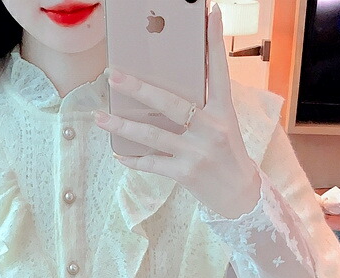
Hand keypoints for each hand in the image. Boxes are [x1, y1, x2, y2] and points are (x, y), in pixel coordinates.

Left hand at [93, 3, 260, 218]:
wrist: (240, 196)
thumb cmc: (228, 156)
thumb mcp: (224, 126)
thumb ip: (204, 106)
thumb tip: (171, 89)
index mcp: (223, 111)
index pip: (219, 71)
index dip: (214, 42)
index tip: (210, 14)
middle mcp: (210, 128)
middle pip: (170, 102)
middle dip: (138, 88)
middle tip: (113, 75)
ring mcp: (196, 152)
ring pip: (152, 134)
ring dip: (122, 125)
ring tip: (99, 117)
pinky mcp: (185, 173)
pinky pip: (152, 163)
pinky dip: (133, 160)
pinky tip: (118, 154)